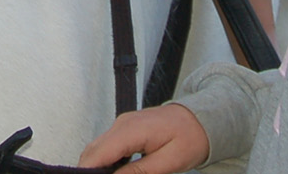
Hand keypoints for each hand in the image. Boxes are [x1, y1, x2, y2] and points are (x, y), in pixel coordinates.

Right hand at [78, 104, 209, 172]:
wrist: (200, 119)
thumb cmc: (190, 138)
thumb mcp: (168, 162)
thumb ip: (138, 172)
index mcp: (132, 130)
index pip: (98, 153)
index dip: (88, 171)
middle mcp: (122, 124)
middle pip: (92, 151)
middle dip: (89, 170)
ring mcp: (122, 124)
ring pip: (96, 148)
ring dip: (96, 166)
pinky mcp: (124, 128)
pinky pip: (106, 145)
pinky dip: (104, 160)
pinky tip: (112, 172)